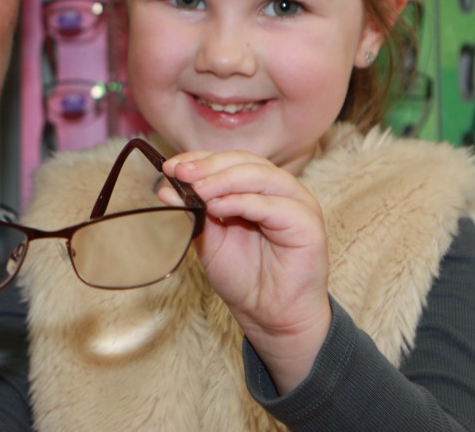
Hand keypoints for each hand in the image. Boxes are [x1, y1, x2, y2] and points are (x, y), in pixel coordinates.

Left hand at [162, 150, 330, 392]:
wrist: (269, 315)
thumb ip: (194, 211)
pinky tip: (218, 206)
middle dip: (208, 166)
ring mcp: (297, 203)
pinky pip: (272, 204)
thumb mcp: (210, 238)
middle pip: (244, 161)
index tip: (170, 167)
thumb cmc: (245, 277)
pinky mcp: (307, 223)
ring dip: (223, 179)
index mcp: (259, 188)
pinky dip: (242, 201)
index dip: (200, 159)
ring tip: (197, 189)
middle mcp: (280, 190)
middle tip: (181, 174)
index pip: (229, 160)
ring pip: (259, 175)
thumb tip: (166, 187)